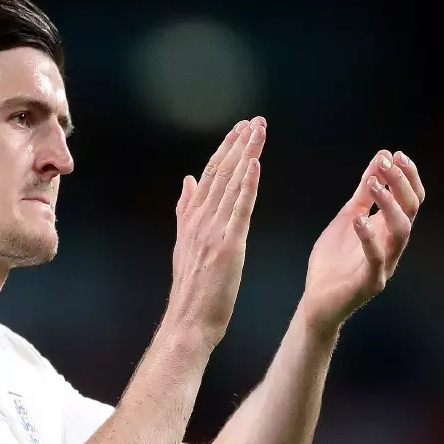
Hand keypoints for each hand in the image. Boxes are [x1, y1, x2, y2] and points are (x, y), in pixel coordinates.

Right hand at [165, 117, 265, 348]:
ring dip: (246, 155)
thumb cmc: (191, 290)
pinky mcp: (228, 246)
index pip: (210, 175)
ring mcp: (213, 232)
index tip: (239, 129)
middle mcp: (200, 220)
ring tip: (258, 131)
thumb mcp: (184, 244)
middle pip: (221, 173)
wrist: (188, 321)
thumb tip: (187, 181)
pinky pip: (239, 209)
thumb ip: (185, 211)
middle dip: (238, 144)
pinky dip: (247, 185)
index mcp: (191, 219)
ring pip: (231, 185)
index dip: (225, 150)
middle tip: (255, 121)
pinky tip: (255, 164)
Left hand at [300, 149, 424, 337]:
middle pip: (411, 210)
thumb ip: (364, 192)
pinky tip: (359, 220)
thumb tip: (381, 156)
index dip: (408, 176)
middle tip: (386, 164)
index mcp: (388, 230)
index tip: (396, 155)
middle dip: (401, 184)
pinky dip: (369, 238)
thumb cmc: (334, 261)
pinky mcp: (369, 282)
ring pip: (401, 231)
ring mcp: (384, 265)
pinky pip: (376, 258)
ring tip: (375, 184)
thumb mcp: (349, 217)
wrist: (317, 300)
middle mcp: (392, 245)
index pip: (412, 199)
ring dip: (390, 205)